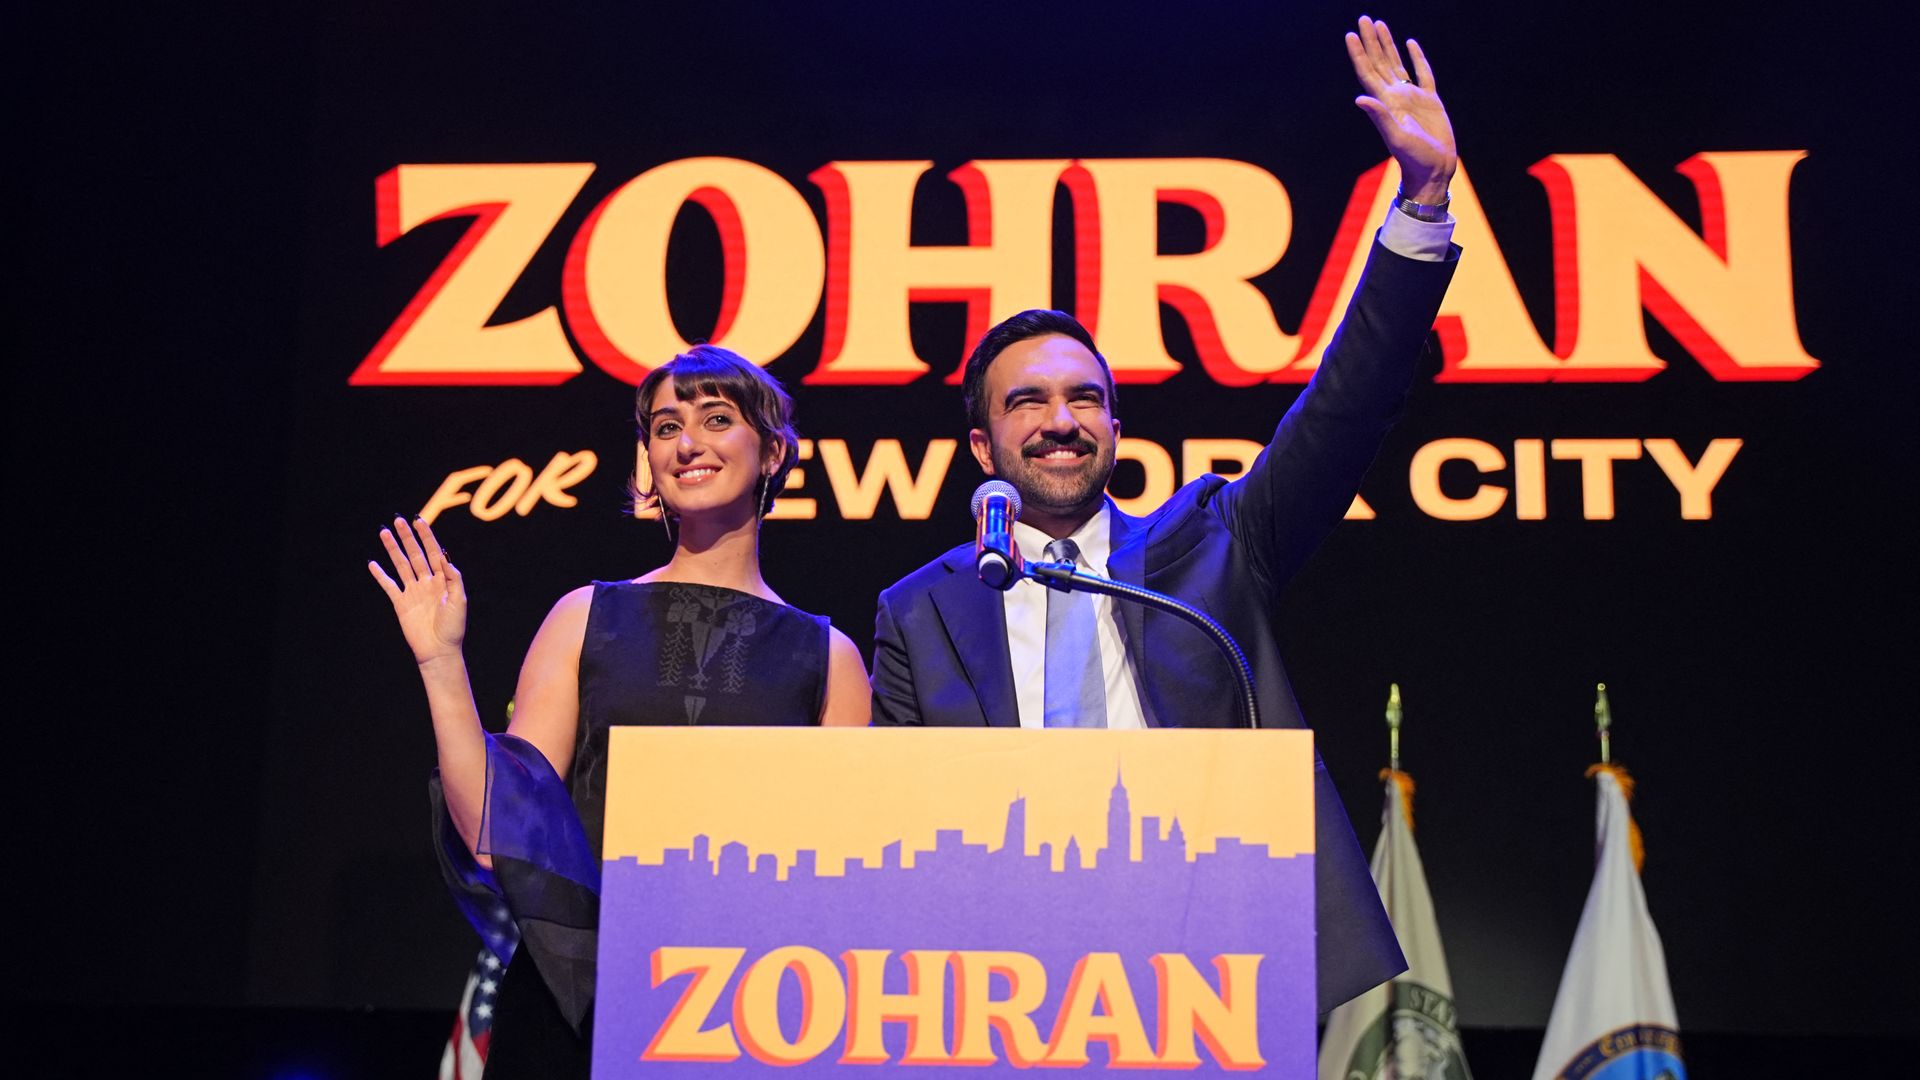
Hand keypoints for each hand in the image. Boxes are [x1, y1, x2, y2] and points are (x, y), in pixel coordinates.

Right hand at [369, 516, 466, 664]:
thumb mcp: (460, 601)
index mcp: (443, 580)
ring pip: (401, 565)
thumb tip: (445, 559)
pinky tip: (373, 563)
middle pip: (415, 554)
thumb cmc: (453, 628)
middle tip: (398, 520)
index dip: (426, 536)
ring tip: (384, 532)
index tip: (418, 520)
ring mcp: (413, 592)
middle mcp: (427, 582)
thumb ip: (454, 579)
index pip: (433, 552)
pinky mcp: (401, 603)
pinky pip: (389, 586)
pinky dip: (380, 575)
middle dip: (407, 537)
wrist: (439, 650)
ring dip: (393, 549)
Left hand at [1345, 15, 1456, 203]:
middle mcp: (1395, 97)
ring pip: (1397, 64)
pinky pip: (1423, 73)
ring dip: (1387, 45)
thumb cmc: (1414, 158)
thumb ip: (1379, 117)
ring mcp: (1412, 97)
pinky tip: (1411, 44)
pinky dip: (1417, 58)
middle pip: (1379, 62)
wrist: (1434, 171)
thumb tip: (1360, 98)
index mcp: (1386, 103)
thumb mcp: (1396, 137)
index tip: (1351, 34)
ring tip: (1380, 25)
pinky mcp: (1430, 101)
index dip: (1359, 53)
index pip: (1368, 72)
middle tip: (1364, 19)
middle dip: (1371, 41)